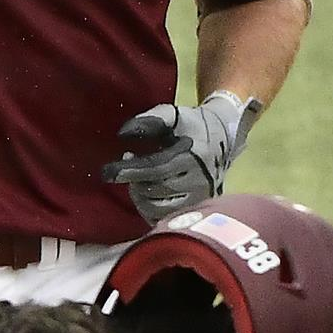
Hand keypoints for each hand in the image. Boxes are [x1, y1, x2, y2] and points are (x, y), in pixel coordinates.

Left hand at [102, 90, 259, 223]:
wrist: (224, 138)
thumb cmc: (192, 124)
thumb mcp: (173, 114)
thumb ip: (149, 120)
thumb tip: (122, 134)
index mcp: (194, 156)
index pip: (156, 168)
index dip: (130, 171)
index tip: (107, 172)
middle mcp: (200, 181)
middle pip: (156, 190)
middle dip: (134, 180)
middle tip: (123, 169)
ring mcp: (201, 198)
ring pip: (160, 208)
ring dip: (139, 196)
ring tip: (135, 179)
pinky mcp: (199, 209)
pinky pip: (167, 219)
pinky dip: (149, 210)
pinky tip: (144, 194)